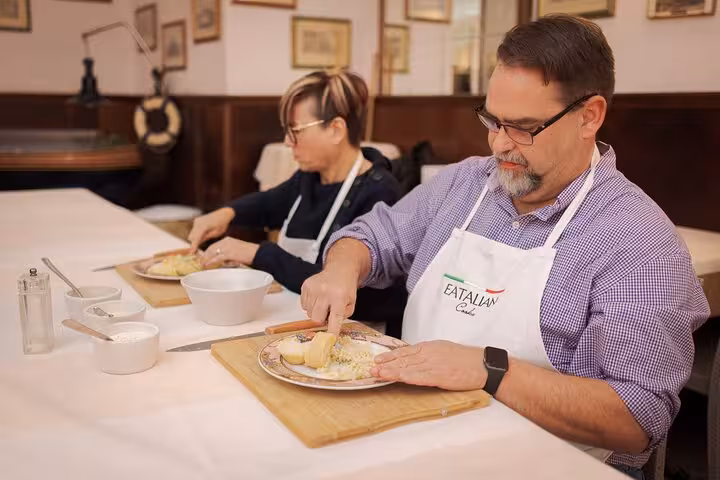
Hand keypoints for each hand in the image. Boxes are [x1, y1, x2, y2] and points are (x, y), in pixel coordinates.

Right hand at [188, 207, 234, 250]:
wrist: (224, 213)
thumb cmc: (222, 223)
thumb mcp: (216, 233)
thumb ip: (206, 238)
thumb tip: (198, 243)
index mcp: (203, 225)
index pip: (196, 238)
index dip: (194, 246)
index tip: (192, 252)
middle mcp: (198, 222)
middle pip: (191, 236)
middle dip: (194, 243)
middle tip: (198, 249)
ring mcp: (197, 220)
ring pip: (192, 233)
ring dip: (195, 238)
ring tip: (202, 242)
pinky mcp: (197, 220)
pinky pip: (194, 229)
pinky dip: (196, 234)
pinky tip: (203, 235)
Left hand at [201, 237, 258, 266]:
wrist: (258, 253)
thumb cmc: (250, 254)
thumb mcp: (237, 251)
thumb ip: (229, 255)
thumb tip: (222, 262)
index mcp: (228, 240)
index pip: (214, 245)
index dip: (207, 252)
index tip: (203, 257)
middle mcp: (226, 241)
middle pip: (211, 248)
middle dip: (204, 255)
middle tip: (200, 262)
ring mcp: (227, 247)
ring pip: (212, 252)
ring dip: (206, 259)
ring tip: (202, 264)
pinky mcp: (229, 253)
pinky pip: (217, 257)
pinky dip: (211, 261)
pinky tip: (207, 265)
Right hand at [300, 267, 357, 333]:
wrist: (339, 270)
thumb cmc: (346, 289)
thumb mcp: (351, 303)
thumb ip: (343, 316)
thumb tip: (330, 328)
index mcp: (339, 297)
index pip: (335, 318)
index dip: (332, 330)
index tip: (330, 340)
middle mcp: (325, 292)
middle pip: (316, 318)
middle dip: (321, 320)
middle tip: (327, 313)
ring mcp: (313, 288)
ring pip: (309, 313)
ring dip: (316, 312)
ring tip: (324, 303)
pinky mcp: (305, 286)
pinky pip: (303, 305)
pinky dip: (310, 305)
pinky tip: (317, 298)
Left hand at [371, 340, 486, 390]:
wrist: (483, 364)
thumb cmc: (466, 359)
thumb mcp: (444, 350)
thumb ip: (429, 354)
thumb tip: (415, 358)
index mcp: (430, 347)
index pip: (405, 351)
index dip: (390, 355)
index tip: (378, 359)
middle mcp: (429, 354)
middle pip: (403, 358)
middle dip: (386, 363)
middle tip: (371, 368)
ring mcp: (433, 364)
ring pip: (407, 367)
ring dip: (391, 371)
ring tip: (377, 374)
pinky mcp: (440, 376)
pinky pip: (420, 376)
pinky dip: (407, 377)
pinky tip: (397, 378)